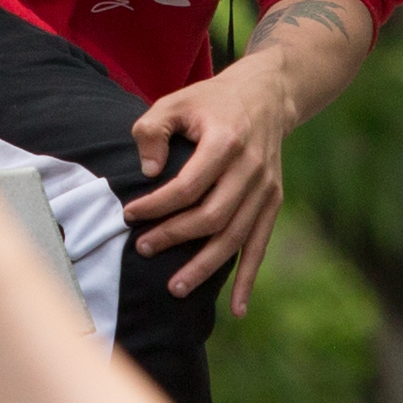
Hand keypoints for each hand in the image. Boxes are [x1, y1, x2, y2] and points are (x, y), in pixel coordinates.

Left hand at [126, 52, 295, 303]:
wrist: (267, 93)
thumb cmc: (210, 100)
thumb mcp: (174, 101)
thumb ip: (152, 131)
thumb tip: (147, 174)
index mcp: (226, 141)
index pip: (187, 186)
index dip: (156, 205)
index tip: (130, 214)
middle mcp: (251, 168)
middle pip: (212, 217)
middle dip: (175, 238)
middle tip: (143, 249)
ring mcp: (266, 188)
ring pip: (236, 237)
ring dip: (206, 267)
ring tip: (175, 289)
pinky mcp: (273, 200)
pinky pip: (261, 245)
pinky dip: (250, 279)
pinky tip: (237, 310)